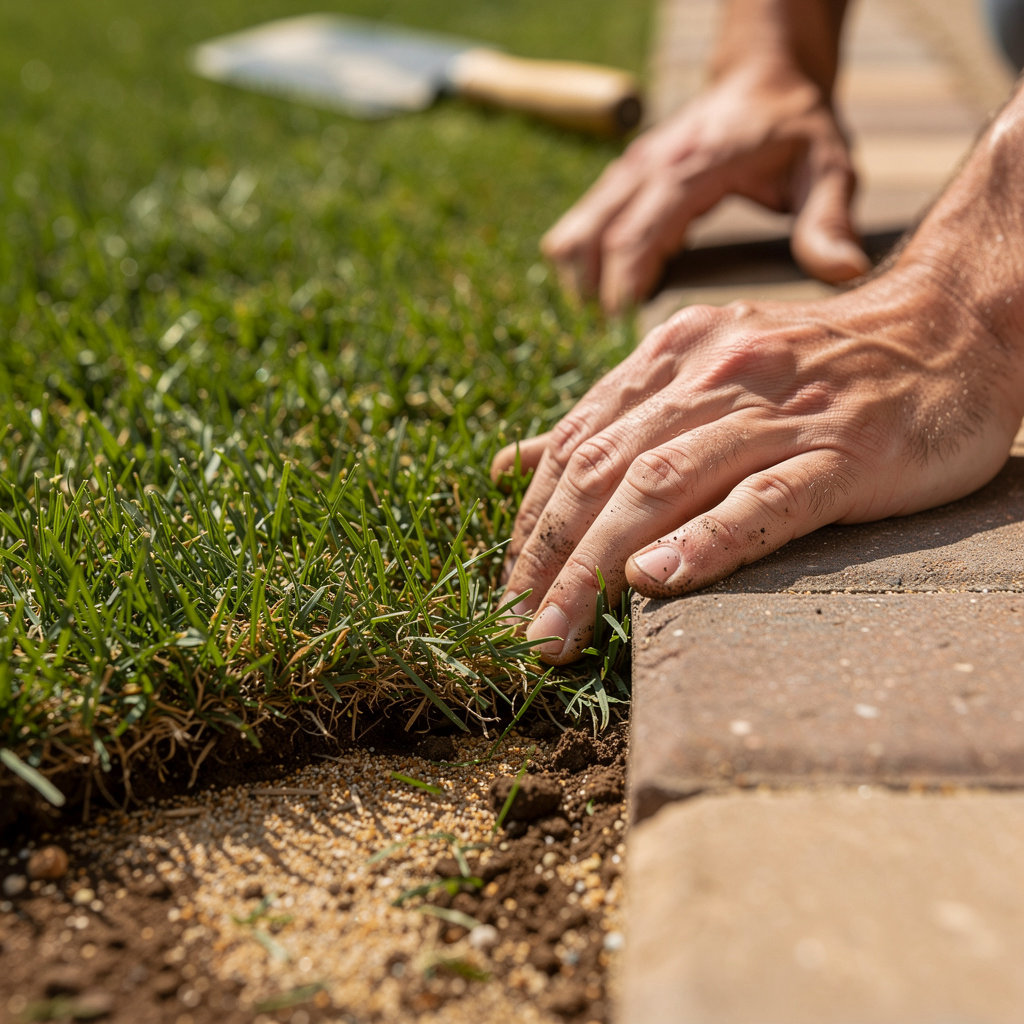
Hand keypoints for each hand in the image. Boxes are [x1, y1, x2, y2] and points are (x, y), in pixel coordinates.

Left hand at [492, 264, 1022, 663]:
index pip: (576, 447)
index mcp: (670, 360)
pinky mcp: (844, 452)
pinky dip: (706, 540)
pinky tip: (657, 581)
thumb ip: (607, 421)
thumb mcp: (696, 372)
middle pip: (605, 471)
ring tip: (556, 630)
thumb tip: (514, 467)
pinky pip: (766, 499)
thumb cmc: (814, 366)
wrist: (948, 326)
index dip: (532, 523)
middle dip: (548, 557)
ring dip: (598, 564)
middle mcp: (712, 376)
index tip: (505, 590)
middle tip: (515, 629)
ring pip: (664, 486)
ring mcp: (779, 413)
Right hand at [541, 65, 870, 313]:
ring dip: (578, 282)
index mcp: (691, 169)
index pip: (635, 234)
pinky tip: (605, 296)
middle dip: (591, 295)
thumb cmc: (797, 128)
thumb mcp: (829, 168)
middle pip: (590, 238)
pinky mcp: (620, 181)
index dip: (622, 286)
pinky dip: (581, 265)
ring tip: (602, 326)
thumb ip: (828, 220)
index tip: (622, 331)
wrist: (766, 77)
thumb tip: (844, 272)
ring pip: (573, 233)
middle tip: (606, 343)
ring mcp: (627, 172)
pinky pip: (579, 227)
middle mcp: (647, 167)